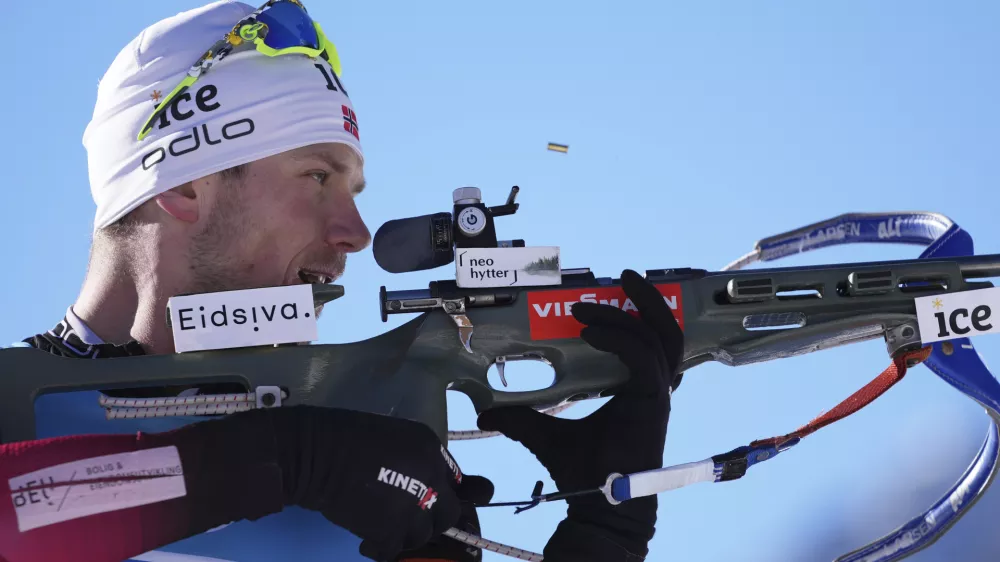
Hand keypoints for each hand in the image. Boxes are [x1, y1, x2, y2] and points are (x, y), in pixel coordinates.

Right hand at [262, 406, 493, 561]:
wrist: (317, 453)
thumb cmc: (347, 437)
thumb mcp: (394, 434)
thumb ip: (416, 457)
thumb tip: (425, 480)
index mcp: (431, 450)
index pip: (455, 480)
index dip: (443, 494)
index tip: (431, 502)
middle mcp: (431, 479)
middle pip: (448, 513)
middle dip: (432, 519)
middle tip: (409, 519)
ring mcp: (412, 508)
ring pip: (422, 535)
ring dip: (405, 535)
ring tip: (384, 528)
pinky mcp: (389, 531)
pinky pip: (393, 551)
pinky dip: (380, 549)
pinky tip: (368, 541)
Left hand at [476, 269, 682, 559]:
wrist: (599, 504)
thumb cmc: (583, 471)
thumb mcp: (544, 434)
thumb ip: (520, 418)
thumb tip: (485, 414)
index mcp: (636, 388)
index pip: (646, 341)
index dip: (633, 313)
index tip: (607, 294)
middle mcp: (652, 386)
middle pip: (665, 331)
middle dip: (649, 300)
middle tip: (625, 277)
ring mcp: (656, 393)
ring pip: (657, 338)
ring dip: (631, 312)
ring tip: (607, 293)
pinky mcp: (652, 401)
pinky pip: (642, 358)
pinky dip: (620, 339)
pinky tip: (590, 332)